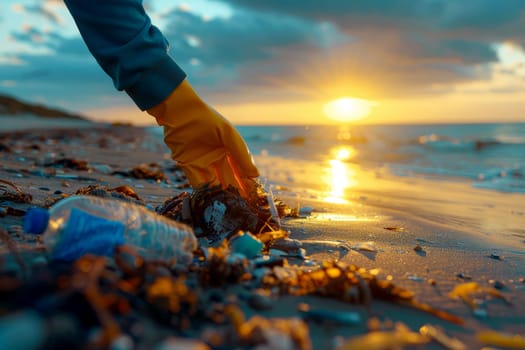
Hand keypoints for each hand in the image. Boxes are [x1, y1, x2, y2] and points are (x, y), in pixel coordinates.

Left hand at [147, 80, 258, 197]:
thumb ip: (242, 155)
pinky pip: (198, 182)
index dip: (247, 182)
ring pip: (215, 183)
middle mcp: (217, 157)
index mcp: (229, 149)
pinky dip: (205, 192)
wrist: (180, 113)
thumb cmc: (207, 120)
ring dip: (221, 194)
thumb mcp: (229, 136)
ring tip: (229, 206)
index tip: (253, 196)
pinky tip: (213, 200)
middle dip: (235, 192)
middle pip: (229, 178)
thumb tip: (255, 176)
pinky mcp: (187, 166)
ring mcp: (202, 162)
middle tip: (242, 206)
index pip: (241, 170)